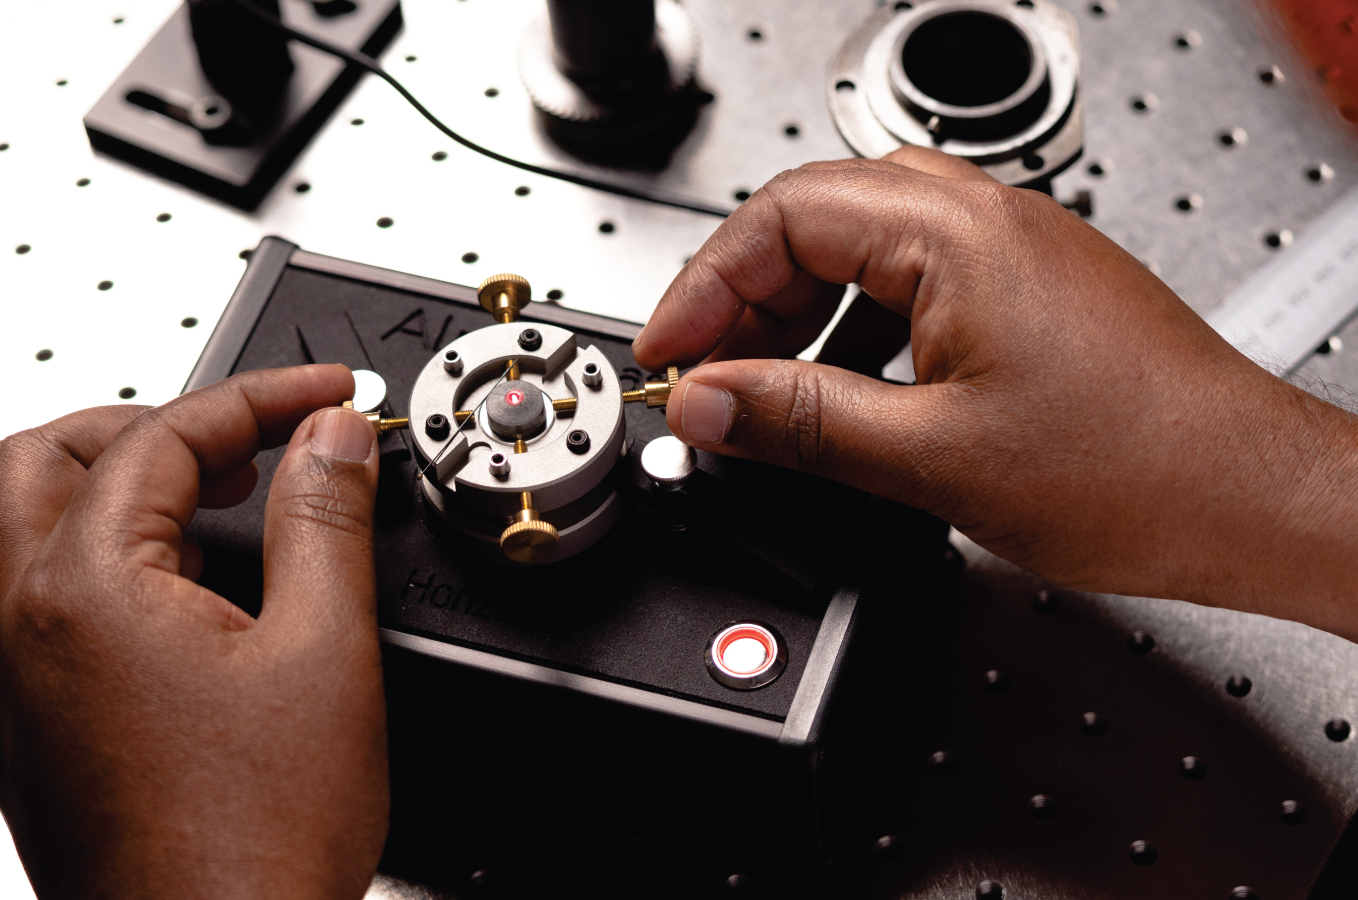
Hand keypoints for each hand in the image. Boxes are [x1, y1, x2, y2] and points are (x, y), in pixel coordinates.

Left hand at [0, 365, 388, 898]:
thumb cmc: (255, 843)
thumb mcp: (326, 653)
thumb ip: (325, 519)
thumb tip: (329, 436)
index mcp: (84, 592)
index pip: (163, 438)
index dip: (257, 401)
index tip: (322, 398)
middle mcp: (13, 631)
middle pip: (47, 459)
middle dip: (153, 428)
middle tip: (244, 444)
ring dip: (76, 493)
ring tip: (171, 510)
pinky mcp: (4, 737)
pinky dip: (42, 570)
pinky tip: (120, 601)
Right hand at [635, 148, 1357, 639]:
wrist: (1247, 500)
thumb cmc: (1135, 471)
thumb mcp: (929, 457)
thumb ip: (798, 422)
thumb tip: (705, 402)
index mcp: (957, 233)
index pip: (783, 217)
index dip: (706, 287)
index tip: (670, 354)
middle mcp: (988, 219)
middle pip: (817, 219)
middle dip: (745, 297)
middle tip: (707, 375)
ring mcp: (1013, 251)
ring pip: (862, 248)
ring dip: (798, 313)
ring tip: (765, 392)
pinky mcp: (1029, 293)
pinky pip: (912, 282)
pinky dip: (855, 328)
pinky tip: (841, 392)